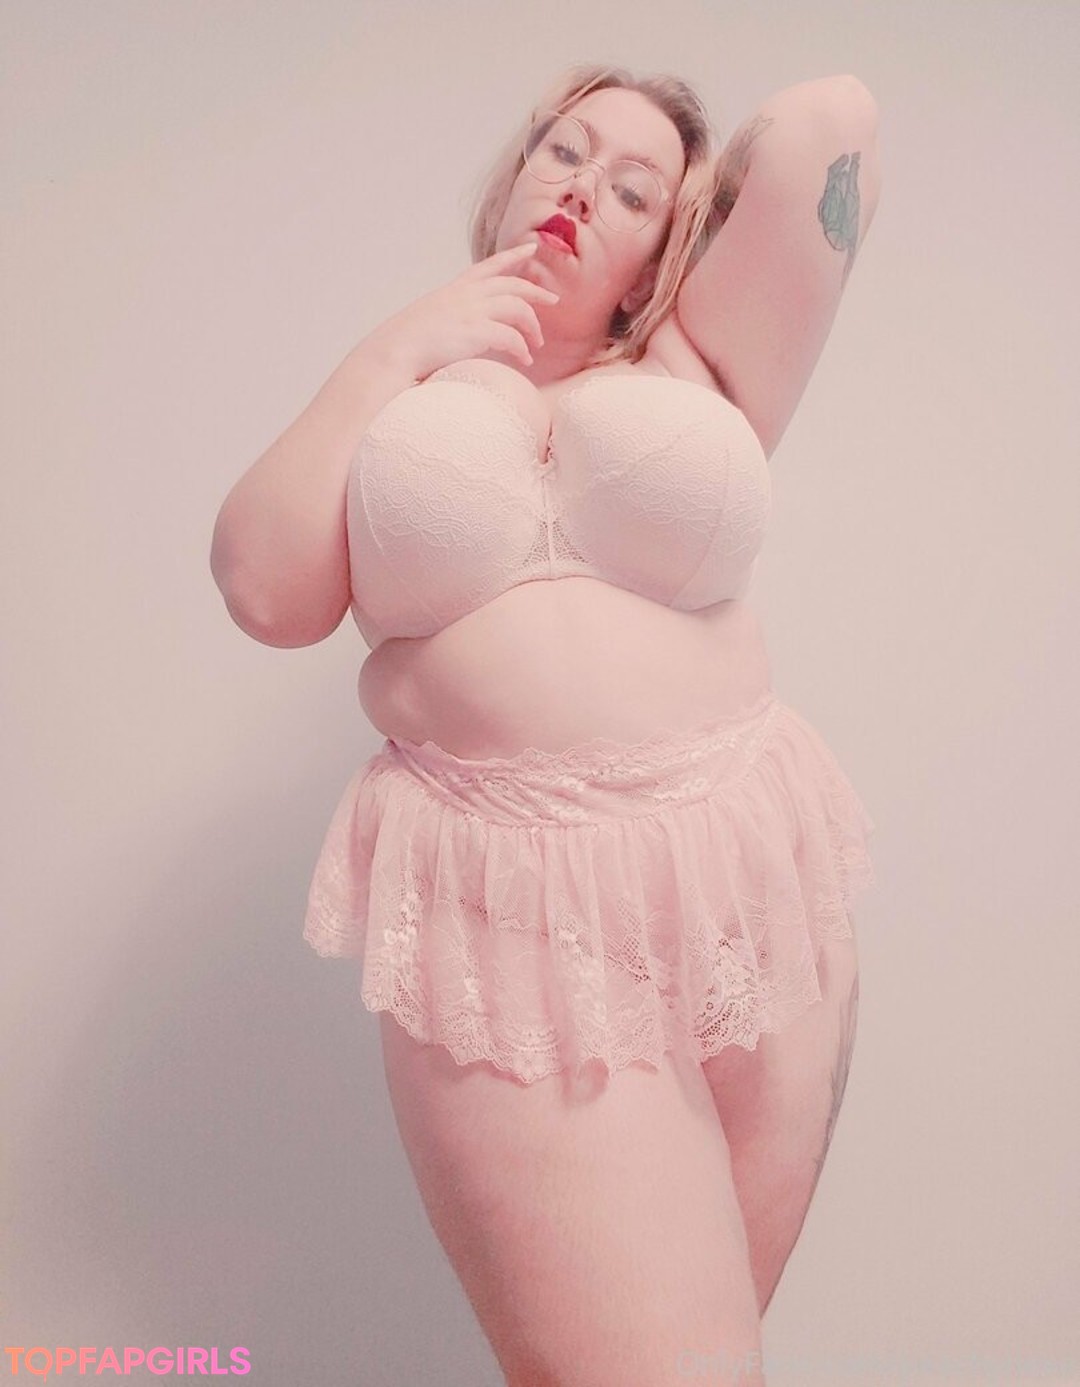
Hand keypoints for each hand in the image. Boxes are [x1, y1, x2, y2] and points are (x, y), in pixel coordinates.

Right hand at [367, 243, 558, 380]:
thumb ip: (449, 317)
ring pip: (518, 308)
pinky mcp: (477, 331)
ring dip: (532, 327)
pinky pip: (512, 337)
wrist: (394, 350)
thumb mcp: (430, 318)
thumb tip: (459, 330)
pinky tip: (525, 359)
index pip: (489, 265)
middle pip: (512, 285)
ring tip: (536, 344)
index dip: (513, 255)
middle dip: (536, 292)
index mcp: (455, 289)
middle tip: (553, 301)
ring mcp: (472, 311)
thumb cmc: (408, 342)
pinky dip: (522, 348)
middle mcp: (466, 295)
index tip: (531, 248)